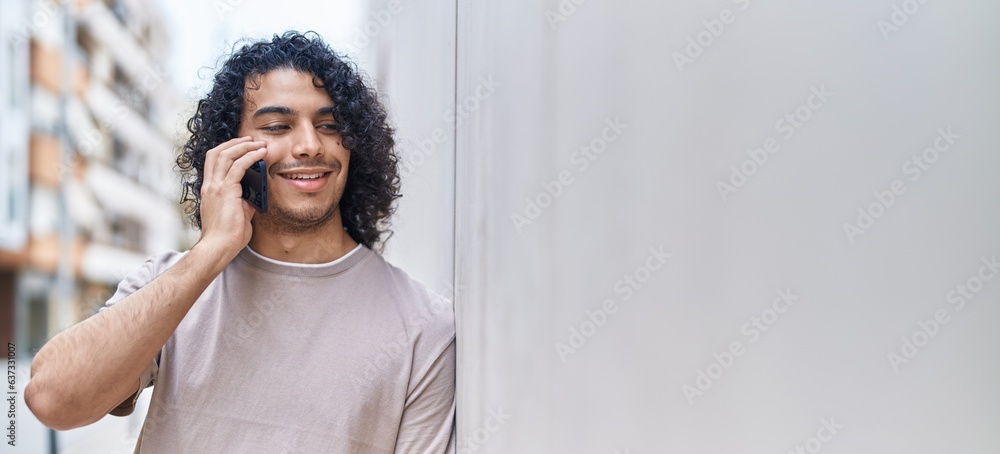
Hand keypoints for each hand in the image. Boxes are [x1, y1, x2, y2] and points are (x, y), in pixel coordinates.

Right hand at [195, 136, 267, 257]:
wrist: (219, 247)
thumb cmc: (228, 235)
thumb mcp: (238, 212)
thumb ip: (244, 200)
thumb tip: (256, 192)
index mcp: (210, 189)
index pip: (214, 161)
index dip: (227, 150)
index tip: (242, 146)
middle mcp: (210, 185)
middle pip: (217, 152)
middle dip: (235, 143)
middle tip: (251, 140)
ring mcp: (215, 187)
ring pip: (226, 155)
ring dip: (244, 146)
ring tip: (258, 144)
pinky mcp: (225, 190)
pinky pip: (238, 166)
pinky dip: (250, 156)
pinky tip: (260, 153)